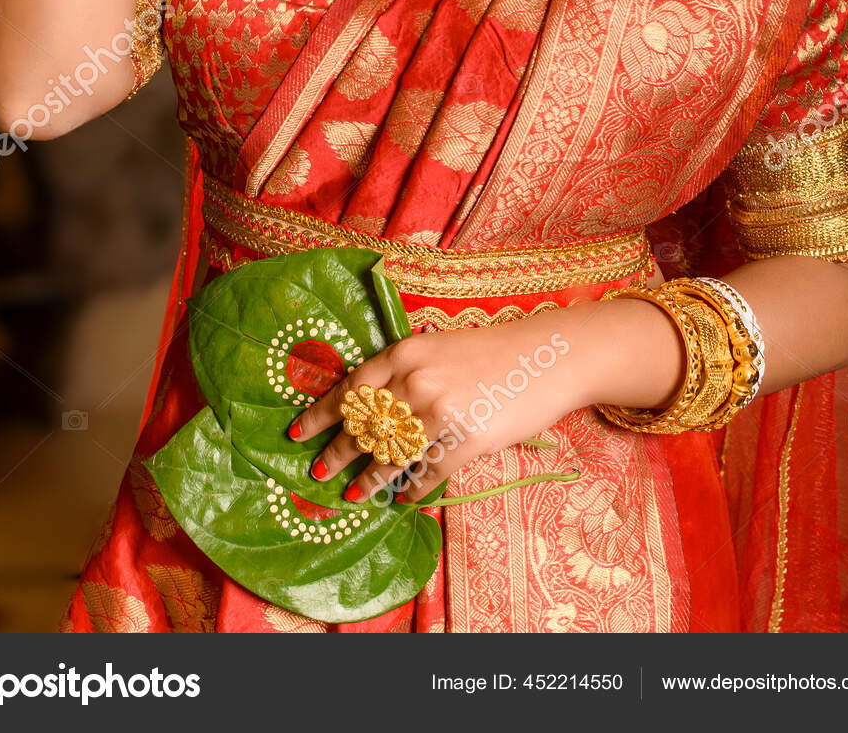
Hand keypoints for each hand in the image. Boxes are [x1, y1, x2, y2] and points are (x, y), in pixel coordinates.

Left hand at [289, 312, 576, 507]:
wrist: (549, 357)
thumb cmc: (495, 352)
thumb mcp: (440, 348)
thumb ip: (406, 371)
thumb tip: (371, 408)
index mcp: (407, 351)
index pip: (351, 386)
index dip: (321, 412)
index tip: (298, 431)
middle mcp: (417, 380)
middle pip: (364, 424)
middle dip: (338, 451)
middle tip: (318, 470)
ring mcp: (441, 411)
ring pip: (391, 454)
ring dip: (369, 478)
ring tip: (352, 494)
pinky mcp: (467, 440)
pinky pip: (427, 473)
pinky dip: (412, 489)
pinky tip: (403, 498)